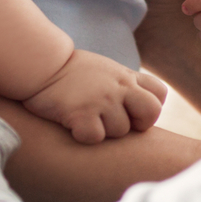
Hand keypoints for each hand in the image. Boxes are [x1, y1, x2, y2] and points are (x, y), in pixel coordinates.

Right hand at [22, 48, 167, 144]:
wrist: (40, 64)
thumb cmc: (72, 73)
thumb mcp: (106, 71)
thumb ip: (125, 85)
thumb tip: (139, 110)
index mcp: (126, 76)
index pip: (160, 94)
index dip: (150, 108)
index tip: (131, 111)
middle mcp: (118, 86)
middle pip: (151, 112)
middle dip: (138, 125)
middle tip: (116, 122)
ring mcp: (101, 99)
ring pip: (120, 130)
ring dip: (104, 130)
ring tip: (85, 116)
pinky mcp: (80, 112)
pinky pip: (95, 137)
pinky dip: (83, 135)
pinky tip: (72, 124)